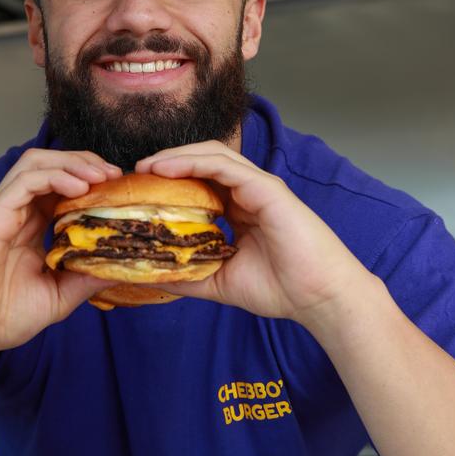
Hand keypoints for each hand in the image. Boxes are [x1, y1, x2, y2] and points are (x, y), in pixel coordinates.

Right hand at [0, 150, 120, 362]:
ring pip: (36, 163)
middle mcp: (17, 211)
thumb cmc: (4, 316)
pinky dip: (54, 176)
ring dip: (71, 163)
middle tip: (114, 174)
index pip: (62, 185)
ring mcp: (2, 211)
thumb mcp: (60, 296)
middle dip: (85, 162)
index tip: (118, 187)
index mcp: (31, 225)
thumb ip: (87, 277)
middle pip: (51, 164)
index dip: (91, 179)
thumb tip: (123, 267)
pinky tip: (78, 188)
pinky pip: (24, 182)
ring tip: (99, 176)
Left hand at [136, 141, 370, 328]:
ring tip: (145, 167)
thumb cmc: (281, 289)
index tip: (137, 191)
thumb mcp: (219, 282)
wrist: (320, 299)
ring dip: (175, 157)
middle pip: (201, 162)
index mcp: (238, 209)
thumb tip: (150, 275)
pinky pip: (225, 166)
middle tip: (134, 174)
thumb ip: (187, 274)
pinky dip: (194, 162)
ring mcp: (258, 186)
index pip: (198, 182)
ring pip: (212, 156)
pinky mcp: (267, 188)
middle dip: (166, 163)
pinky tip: (166, 169)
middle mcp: (247, 192)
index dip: (167, 180)